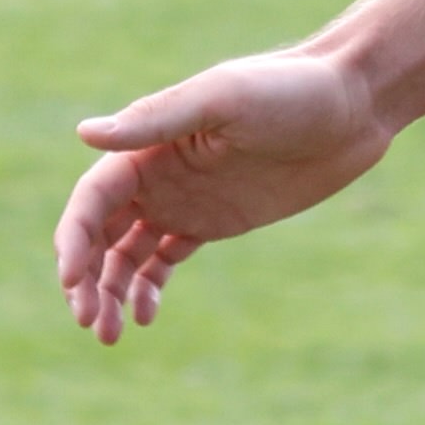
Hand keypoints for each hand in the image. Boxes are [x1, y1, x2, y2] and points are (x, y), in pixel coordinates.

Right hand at [51, 48, 394, 340]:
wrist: (351, 105)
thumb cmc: (288, 89)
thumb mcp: (224, 100)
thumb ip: (157, 120)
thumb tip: (85, 133)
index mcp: (149, 145)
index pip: (92, 200)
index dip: (74, 240)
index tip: (73, 283)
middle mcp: (157, 174)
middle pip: (101, 233)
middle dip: (86, 278)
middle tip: (90, 322)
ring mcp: (184, 199)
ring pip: (127, 252)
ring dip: (111, 291)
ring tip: (111, 334)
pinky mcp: (215, 220)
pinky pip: (165, 259)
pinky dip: (148, 287)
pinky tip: (146, 314)